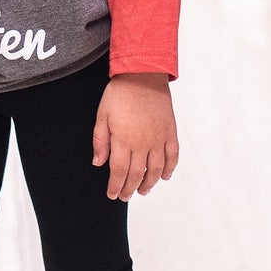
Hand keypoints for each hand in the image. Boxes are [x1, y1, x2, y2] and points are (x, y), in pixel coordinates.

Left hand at [92, 73, 178, 201]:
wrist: (143, 74)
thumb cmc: (119, 93)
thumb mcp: (102, 115)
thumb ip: (100, 141)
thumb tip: (98, 162)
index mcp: (123, 140)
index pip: (118, 172)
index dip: (115, 186)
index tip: (113, 195)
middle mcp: (142, 143)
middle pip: (136, 174)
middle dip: (129, 189)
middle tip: (125, 196)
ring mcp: (158, 138)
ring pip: (155, 170)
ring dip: (149, 183)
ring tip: (143, 190)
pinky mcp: (170, 132)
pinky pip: (172, 156)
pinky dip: (169, 169)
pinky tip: (164, 176)